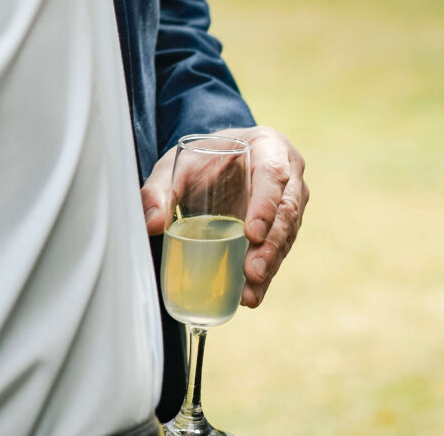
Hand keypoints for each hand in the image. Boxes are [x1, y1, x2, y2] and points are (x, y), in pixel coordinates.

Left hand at [141, 126, 306, 307]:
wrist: (219, 159)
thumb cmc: (202, 158)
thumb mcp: (177, 164)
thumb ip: (159, 189)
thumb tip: (151, 224)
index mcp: (269, 146)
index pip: (273, 175)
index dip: (265, 205)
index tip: (251, 234)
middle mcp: (290, 174)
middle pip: (286, 212)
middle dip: (270, 246)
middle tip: (250, 272)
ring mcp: (293, 202)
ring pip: (287, 236)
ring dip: (270, 266)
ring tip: (249, 293)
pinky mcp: (286, 226)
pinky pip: (280, 251)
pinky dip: (266, 274)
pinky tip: (250, 296)